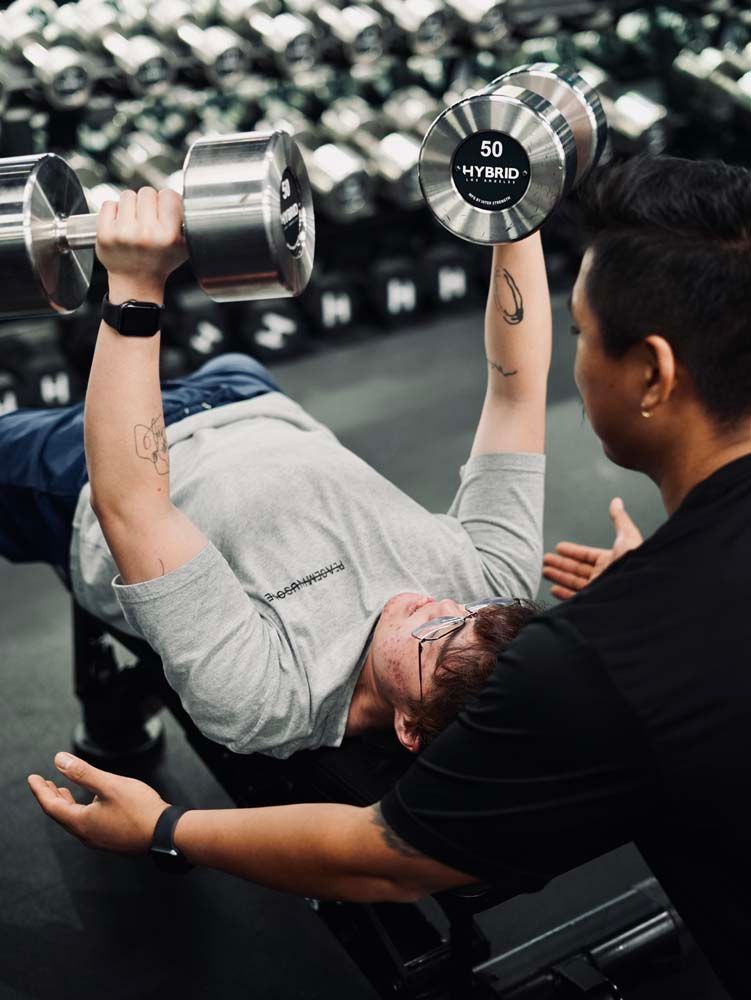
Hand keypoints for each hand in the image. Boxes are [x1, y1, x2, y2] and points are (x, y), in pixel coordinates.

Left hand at [27, 752, 168, 854]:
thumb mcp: (109, 785)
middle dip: (50, 797)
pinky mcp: (111, 839)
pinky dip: (80, 810)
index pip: (51, 806)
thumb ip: (82, 773)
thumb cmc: (140, 809)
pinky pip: (87, 824)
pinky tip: (90, 802)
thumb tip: (59, 761)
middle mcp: (87, 835)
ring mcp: (99, 839)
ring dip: (66, 803)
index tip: (33, 778)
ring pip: (74, 820)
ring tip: (62, 791)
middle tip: (43, 783)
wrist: (165, 833)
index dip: (40, 791)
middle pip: (61, 814)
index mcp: (82, 823)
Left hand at [97, 187, 188, 301]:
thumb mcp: (183, 247)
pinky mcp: (106, 233)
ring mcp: (124, 233)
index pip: (168, 195)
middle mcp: (146, 234)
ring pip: (127, 195)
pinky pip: (108, 204)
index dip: (166, 201)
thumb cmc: (159, 263)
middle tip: (147, 218)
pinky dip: (113, 211)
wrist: (136, 283)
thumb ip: (183, 221)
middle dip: (147, 203)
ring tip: (133, 222)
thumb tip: (177, 198)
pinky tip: (120, 225)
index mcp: (168, 236)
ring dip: (130, 205)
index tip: (164, 210)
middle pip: (147, 192)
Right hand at [542, 497, 642, 598]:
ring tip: (544, 571)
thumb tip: (616, 501)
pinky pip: (576, 597)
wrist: (641, 586)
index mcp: (611, 560)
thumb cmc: (636, 561)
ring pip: (574, 581)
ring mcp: (599, 588)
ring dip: (558, 576)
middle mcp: (604, 574)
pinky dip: (564, 593)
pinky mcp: (595, 599)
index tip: (559, 547)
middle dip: (561, 563)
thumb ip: (619, 519)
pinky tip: (554, 588)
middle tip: (546, 559)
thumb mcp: (627, 535)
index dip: (573, 551)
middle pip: (577, 568)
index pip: (587, 555)